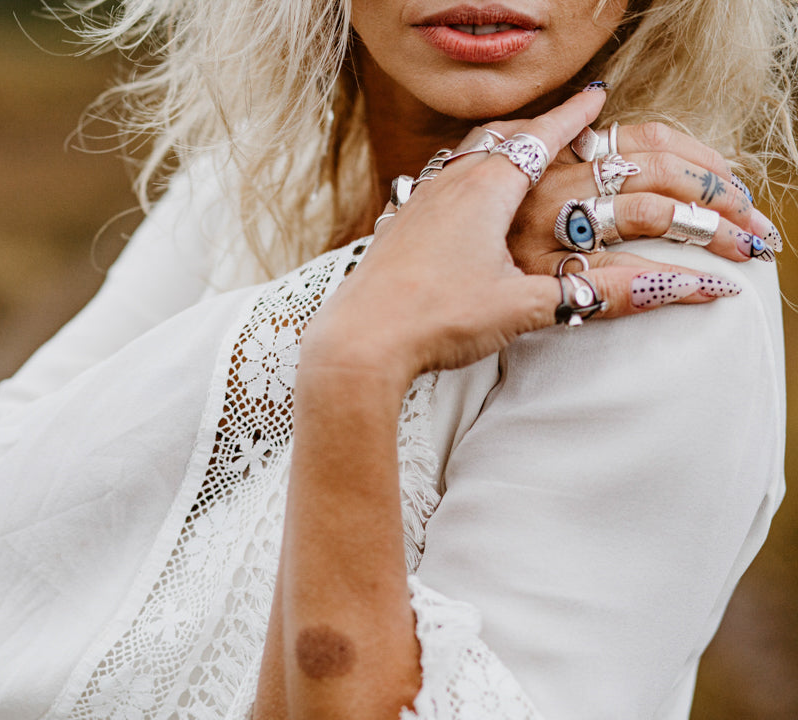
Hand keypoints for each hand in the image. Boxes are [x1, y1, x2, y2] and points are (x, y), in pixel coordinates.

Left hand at [302, 89, 741, 394]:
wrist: (359, 342)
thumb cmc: (437, 319)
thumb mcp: (525, 308)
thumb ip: (595, 296)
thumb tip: (669, 289)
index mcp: (485, 188)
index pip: (540, 137)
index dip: (572, 117)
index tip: (595, 97)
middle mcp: (448, 183)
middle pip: (499, 136)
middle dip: (535, 126)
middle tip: (561, 120)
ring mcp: (417, 202)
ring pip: (464, 156)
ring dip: (496, 149)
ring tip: (516, 152)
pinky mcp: (396, 226)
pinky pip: (437, 183)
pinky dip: (463, 177)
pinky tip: (463, 200)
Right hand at [497, 118, 778, 273]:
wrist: (417, 297)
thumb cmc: (471, 251)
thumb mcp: (513, 197)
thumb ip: (562, 174)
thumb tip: (637, 166)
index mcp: (548, 156)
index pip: (642, 136)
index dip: (698, 156)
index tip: (730, 181)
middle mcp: (544, 184)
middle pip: (655, 167)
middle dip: (718, 191)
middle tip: (752, 220)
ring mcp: (542, 229)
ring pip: (647, 210)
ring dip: (710, 228)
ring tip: (743, 247)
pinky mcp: (539, 277)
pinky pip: (622, 276)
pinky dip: (675, 283)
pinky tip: (709, 289)